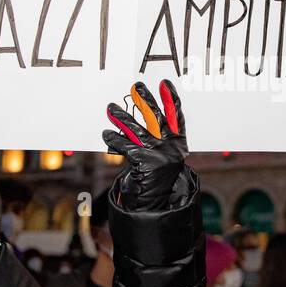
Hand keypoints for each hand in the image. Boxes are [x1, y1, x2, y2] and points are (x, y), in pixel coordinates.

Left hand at [102, 80, 187, 210]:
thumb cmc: (156, 177)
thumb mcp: (162, 155)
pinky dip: (115, 139)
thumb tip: (143, 114)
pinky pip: (126, 146)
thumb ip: (157, 137)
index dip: (171, 99)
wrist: (155, 202)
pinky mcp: (145, 163)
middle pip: (157, 117)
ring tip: (110, 108)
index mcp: (178, 143)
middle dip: (145, 100)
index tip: (164, 84)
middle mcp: (171, 147)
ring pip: (137, 129)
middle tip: (136, 86)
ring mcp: (158, 154)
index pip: (176, 116)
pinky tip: (107, 133)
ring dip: (122, 117)